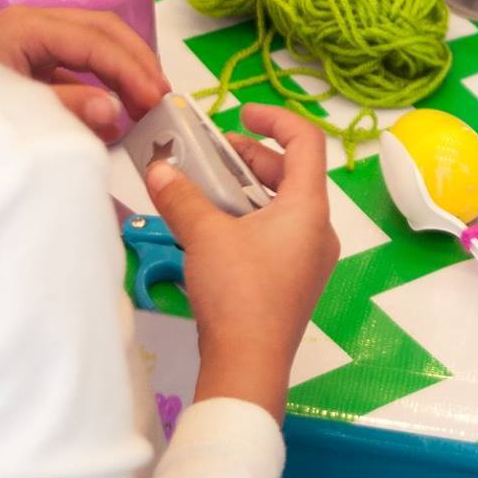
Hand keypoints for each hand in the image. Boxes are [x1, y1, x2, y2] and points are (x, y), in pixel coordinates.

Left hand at [0, 7, 167, 140]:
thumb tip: (115, 111)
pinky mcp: (32, 61)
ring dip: (126, 69)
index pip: (96, 40)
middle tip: (162, 98)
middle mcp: (34, 24)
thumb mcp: (14, 109)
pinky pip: (80, 63)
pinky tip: (119, 105)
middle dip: (137, 61)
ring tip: (149, 102)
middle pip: (103, 30)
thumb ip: (66, 109)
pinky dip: (105, 81)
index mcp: (28, 27)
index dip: (131, 69)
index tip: (156, 101)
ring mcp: (33, 41)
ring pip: (96, 42)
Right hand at [145, 104, 340, 419]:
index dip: (275, 118)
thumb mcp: (204, 234)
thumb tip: (158, 169)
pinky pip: (277, 232)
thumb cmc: (238, 292)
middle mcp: (319, 228)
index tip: (242, 113)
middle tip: (210, 153)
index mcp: (310, 207)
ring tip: (204, 185)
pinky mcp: (294, 280)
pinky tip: (212, 224)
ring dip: (245, 188)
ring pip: (282, 204)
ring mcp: (310, 257)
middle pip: (292, 173)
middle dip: (250, 156)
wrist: (249, 364)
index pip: (307, 142)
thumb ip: (181, 195)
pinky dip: (249, 216)